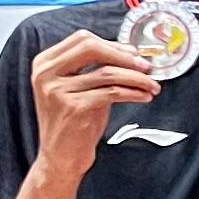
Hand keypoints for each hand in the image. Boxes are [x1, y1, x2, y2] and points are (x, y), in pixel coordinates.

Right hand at [28, 24, 161, 181]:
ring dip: (136, 77)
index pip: (82, 39)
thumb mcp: (79, 89)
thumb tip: (129, 52)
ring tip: (152, 85)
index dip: (112, 44)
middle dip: (124, 56)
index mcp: (45, 64)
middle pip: (91, 47)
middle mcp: (46, 74)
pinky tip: (144, 96)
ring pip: (107, 72)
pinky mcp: (74, 108)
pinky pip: (112, 92)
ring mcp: (58, 91)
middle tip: (146, 66)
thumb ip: (96, 68)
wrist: (60, 158)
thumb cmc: (73, 124)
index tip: (133, 53)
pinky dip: (133, 93)